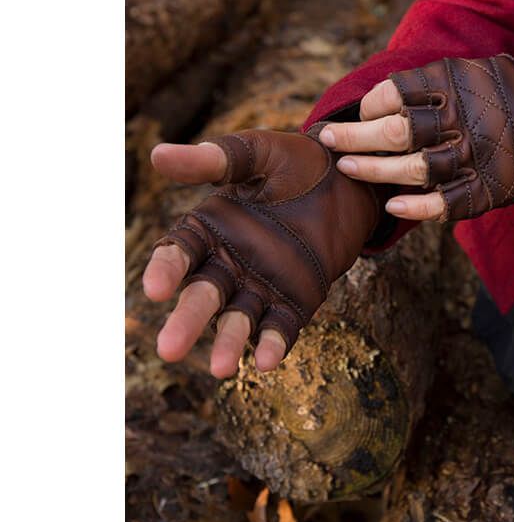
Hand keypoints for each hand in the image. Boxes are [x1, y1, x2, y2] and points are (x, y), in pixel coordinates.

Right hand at [143, 129, 378, 377]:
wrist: (349, 179)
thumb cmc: (297, 161)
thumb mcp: (258, 153)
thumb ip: (215, 159)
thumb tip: (158, 154)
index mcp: (211, 227)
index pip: (179, 253)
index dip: (166, 270)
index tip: (155, 288)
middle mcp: (229, 262)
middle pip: (203, 295)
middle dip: (187, 320)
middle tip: (168, 349)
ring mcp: (262, 284)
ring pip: (239, 318)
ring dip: (230, 343)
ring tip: (223, 368)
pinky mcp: (296, 299)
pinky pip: (281, 325)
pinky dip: (274, 343)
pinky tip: (267, 361)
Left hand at [319, 55, 513, 220]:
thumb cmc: (509, 93)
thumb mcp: (476, 68)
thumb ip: (434, 80)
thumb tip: (383, 96)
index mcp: (455, 85)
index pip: (395, 94)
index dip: (368, 105)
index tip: (357, 112)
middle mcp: (460, 120)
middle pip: (393, 132)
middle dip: (352, 137)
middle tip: (326, 139)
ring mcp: (472, 158)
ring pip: (411, 169)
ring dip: (371, 171)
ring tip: (345, 169)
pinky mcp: (485, 190)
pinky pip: (444, 203)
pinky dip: (415, 208)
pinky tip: (391, 206)